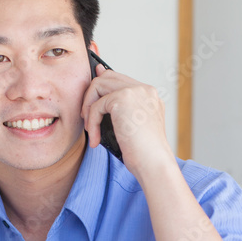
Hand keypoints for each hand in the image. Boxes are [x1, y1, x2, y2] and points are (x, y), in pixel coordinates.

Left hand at [80, 65, 173, 181]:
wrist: (154, 163)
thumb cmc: (144, 152)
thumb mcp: (131, 125)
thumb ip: (119, 109)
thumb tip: (102, 98)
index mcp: (149, 95)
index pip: (120, 79)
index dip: (102, 84)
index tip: (90, 97)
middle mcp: (144, 89)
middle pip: (107, 77)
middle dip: (91, 97)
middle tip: (88, 119)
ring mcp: (135, 91)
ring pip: (98, 86)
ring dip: (88, 109)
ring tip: (90, 129)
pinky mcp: (123, 99)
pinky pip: (96, 106)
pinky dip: (92, 124)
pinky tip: (96, 139)